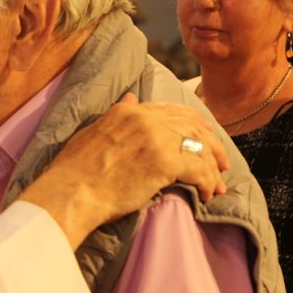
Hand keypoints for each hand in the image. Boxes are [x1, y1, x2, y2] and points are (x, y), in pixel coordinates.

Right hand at [19, 93, 227, 248]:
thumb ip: (116, 114)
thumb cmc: (74, 172)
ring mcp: (156, 139)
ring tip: (218, 185)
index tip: (206, 136)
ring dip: (213, 168)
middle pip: (192, 126)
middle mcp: (145, 119)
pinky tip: (207, 194)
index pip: (172, 111)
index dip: (194, 123)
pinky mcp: (165, 162)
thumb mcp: (93, 132)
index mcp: (128, 111)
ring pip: (200, 148)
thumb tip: (132, 97)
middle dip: (212, 146)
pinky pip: (200, 170)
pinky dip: (208, 183)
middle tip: (222, 164)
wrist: (70, 193)